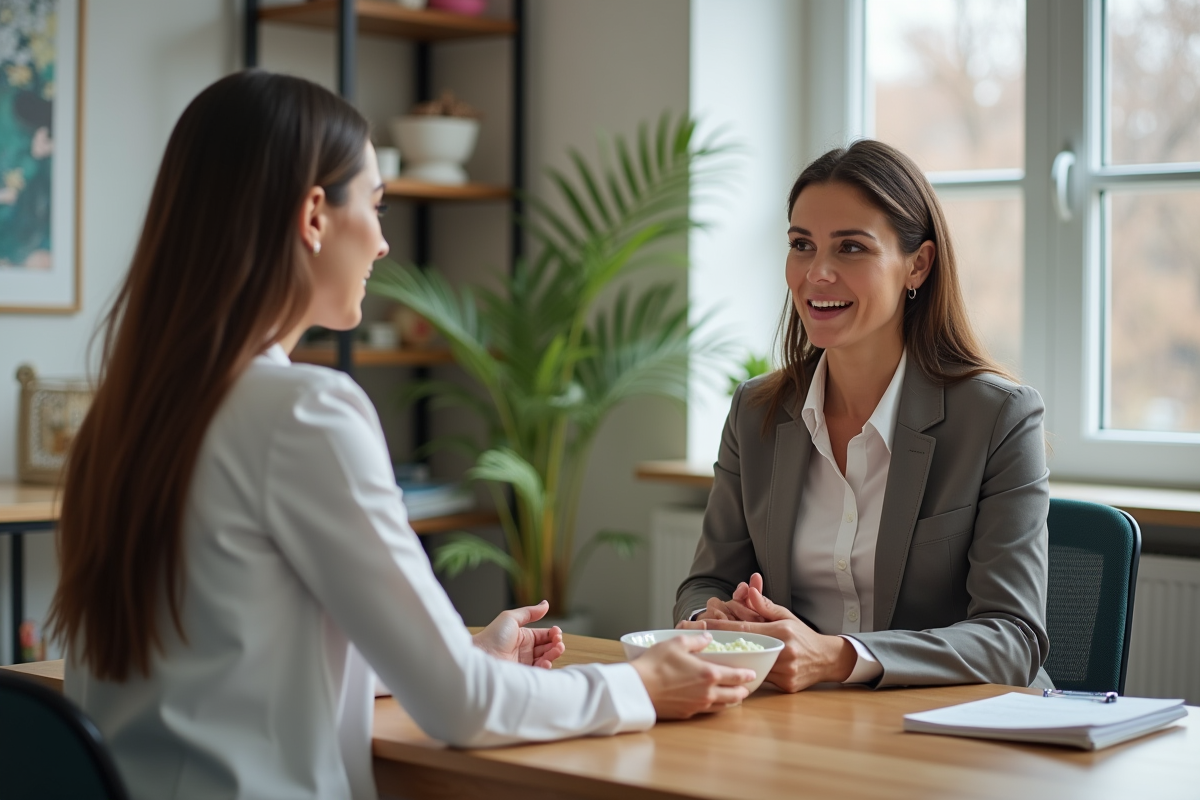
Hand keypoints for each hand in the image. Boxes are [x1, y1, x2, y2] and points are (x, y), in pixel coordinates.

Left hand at [473, 600, 565, 668]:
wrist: (481, 656)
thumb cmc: (492, 636)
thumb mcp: (511, 618)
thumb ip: (530, 612)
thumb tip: (546, 604)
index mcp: (523, 636)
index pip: (544, 635)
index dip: (553, 634)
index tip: (557, 632)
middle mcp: (525, 650)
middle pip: (547, 647)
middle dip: (556, 644)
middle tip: (558, 642)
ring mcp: (524, 663)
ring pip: (545, 659)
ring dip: (554, 654)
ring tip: (556, 650)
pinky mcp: (523, 675)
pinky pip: (539, 672)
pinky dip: (545, 667)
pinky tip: (546, 661)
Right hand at [629, 633, 756, 718]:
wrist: (638, 689)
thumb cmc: (655, 665)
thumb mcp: (676, 643)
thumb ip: (695, 640)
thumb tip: (707, 637)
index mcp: (709, 674)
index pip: (736, 676)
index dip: (747, 675)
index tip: (752, 673)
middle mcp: (708, 692)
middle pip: (735, 695)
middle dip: (743, 690)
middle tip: (746, 686)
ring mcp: (698, 705)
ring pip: (723, 706)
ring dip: (731, 700)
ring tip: (733, 696)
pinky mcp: (687, 714)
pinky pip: (708, 711)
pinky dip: (715, 706)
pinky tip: (711, 701)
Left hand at [678, 577, 855, 692]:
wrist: (827, 659)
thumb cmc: (803, 634)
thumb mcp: (785, 615)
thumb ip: (764, 605)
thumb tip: (748, 590)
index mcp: (781, 631)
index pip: (743, 629)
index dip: (720, 628)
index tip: (700, 625)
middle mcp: (783, 651)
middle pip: (744, 650)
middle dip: (720, 647)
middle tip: (698, 645)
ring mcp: (785, 671)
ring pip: (750, 668)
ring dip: (732, 663)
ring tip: (710, 659)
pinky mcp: (785, 685)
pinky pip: (760, 680)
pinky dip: (747, 675)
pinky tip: (732, 673)